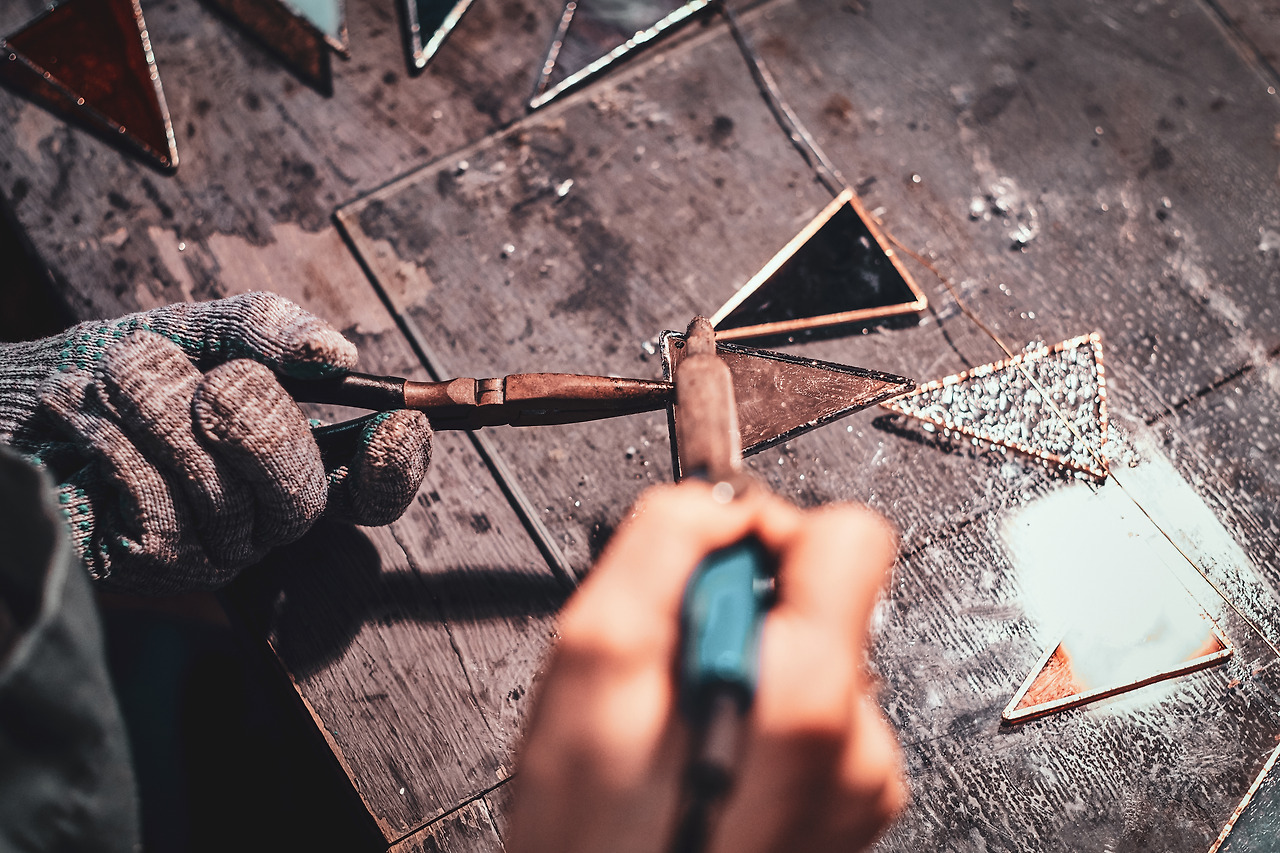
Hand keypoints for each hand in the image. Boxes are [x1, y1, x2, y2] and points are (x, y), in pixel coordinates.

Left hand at [0, 292, 431, 593]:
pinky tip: (94, 429)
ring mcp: (206, 548)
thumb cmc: (111, 370)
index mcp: (289, 460)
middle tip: (219, 381)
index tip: (395, 423)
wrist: (11, 403)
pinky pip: (162, 508)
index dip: (397, 466)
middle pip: (302, 496)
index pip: (371, 488)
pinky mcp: (147, 567)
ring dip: (165, 411)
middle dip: (262, 425)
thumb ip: (262, 328)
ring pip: (223, 495)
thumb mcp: (193, 329)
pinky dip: (124, 446)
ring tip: (119, 379)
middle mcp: (260, 515)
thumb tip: (336, 354)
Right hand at [509, 482, 905, 852]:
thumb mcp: (593, 664)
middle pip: (830, 598)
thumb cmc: (597, 841)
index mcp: (807, 694)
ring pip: (819, 658)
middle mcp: (859, 742)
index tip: (717, 574)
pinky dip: (768, 720)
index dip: (772, 531)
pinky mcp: (854, 807)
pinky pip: (821, 718)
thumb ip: (661, 549)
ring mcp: (862, 782)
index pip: (852, 535)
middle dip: (747, 611)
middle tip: (681, 672)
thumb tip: (715, 504)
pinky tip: (717, 758)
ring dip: (753, 671)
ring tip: (692, 728)